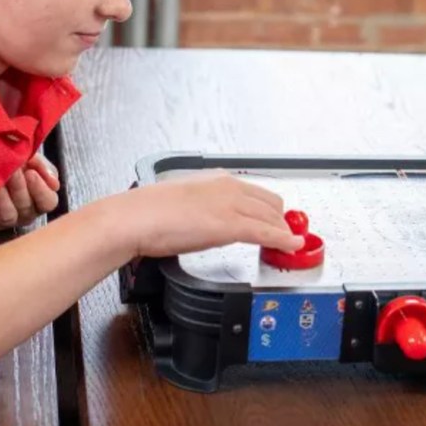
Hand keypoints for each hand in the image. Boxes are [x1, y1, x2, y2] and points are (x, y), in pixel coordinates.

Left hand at [0, 154, 59, 229]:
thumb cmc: (17, 165)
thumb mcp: (32, 161)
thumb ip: (44, 167)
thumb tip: (53, 183)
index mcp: (41, 200)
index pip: (49, 203)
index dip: (41, 190)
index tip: (31, 173)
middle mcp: (26, 213)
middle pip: (27, 207)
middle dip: (19, 187)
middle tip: (12, 171)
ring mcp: (7, 220)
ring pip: (8, 216)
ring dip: (3, 198)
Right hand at [112, 171, 304, 257]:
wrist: (133, 218)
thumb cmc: (149, 212)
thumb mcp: (186, 200)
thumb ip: (207, 206)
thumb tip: (215, 221)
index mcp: (218, 179)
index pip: (259, 193)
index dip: (272, 211)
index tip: (277, 221)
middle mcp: (229, 187)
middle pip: (271, 204)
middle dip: (280, 222)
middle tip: (283, 237)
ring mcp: (231, 204)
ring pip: (272, 218)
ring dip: (282, 233)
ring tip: (287, 246)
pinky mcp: (229, 224)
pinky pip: (266, 232)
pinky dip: (283, 239)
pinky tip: (292, 245)